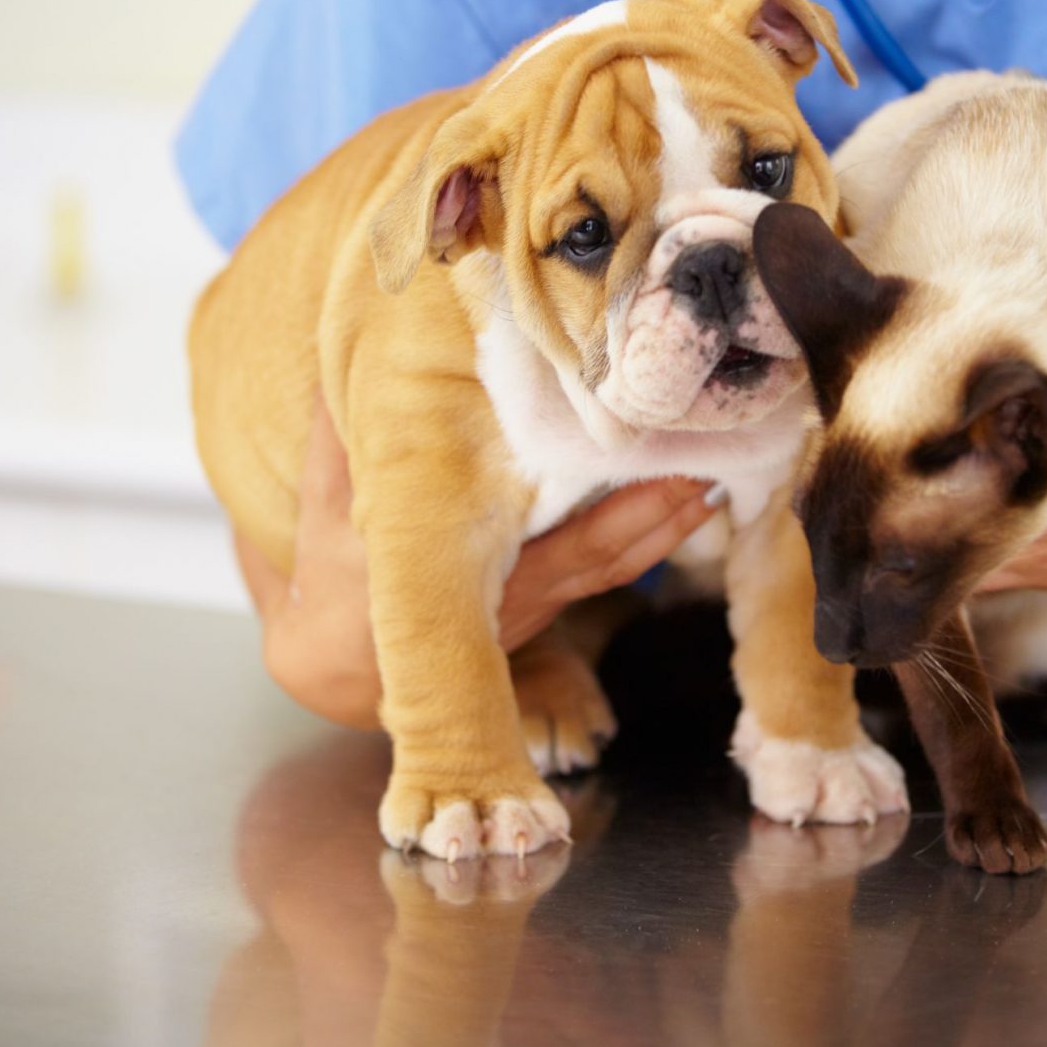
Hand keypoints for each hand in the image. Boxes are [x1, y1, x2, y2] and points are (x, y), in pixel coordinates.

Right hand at [236, 393, 723, 727]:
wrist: (344, 668)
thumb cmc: (337, 578)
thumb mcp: (331, 511)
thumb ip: (338, 443)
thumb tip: (337, 378)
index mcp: (469, 575)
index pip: (562, 547)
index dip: (619, 516)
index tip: (653, 468)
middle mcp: (517, 596)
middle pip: (606, 555)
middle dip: (661, 511)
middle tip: (710, 462)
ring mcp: (537, 603)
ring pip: (616, 565)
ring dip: (668, 524)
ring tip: (715, 474)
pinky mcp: (547, 601)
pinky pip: (610, 570)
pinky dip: (650, 538)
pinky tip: (686, 501)